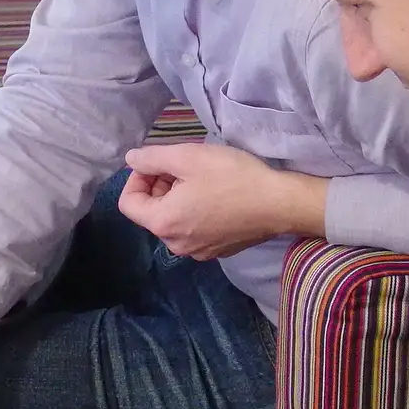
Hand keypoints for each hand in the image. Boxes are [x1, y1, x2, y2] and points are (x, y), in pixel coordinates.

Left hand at [117, 141, 327, 259]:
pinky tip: (217, 196)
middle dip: (159, 186)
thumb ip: (151, 158)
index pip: (128, 203)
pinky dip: (195, 212)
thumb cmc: (232, 177)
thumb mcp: (188, 157)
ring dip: (177, 198)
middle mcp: (175, 245)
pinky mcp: (217, 251)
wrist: (279, 203)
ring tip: (201, 178)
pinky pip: (193, 230)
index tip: (158, 163)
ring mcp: (197, 252)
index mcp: (163, 223)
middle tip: (183, 166)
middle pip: (151, 212)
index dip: (137, 178)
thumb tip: (131, 159)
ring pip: (173, 221)